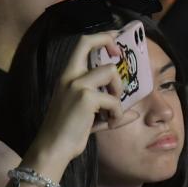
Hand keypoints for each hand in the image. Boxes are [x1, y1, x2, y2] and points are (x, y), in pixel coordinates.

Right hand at [23, 33, 139, 179]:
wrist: (53, 149)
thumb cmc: (69, 133)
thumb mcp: (89, 116)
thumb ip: (108, 110)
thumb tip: (134, 113)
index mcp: (68, 77)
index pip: (81, 45)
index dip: (101, 37)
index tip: (115, 42)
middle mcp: (70, 76)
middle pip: (87, 42)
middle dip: (107, 40)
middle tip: (119, 54)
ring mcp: (77, 85)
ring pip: (110, 72)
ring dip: (118, 91)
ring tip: (113, 109)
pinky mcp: (86, 98)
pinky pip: (114, 99)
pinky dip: (117, 112)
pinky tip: (109, 122)